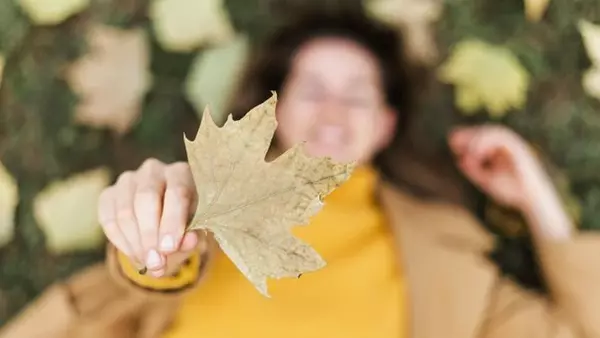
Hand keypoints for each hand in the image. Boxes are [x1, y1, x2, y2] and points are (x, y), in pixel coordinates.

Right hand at [98, 159, 199, 276]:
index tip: (168, 248)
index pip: (176, 193)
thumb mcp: (193, 230)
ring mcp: (128, 180)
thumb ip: (191, 237)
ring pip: (125, 211)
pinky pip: (108, 220)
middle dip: (149, 235)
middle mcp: (153, 170)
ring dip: (135, 243)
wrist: (162, 222)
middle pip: (146, 198)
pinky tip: (135, 256)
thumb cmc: (183, 223)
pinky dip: (121, 242)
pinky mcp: (108, 194)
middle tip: (155, 262)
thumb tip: (187, 242)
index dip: (171, 222)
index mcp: (181, 173)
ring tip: (147, 264)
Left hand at [448, 125, 572, 237]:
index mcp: (500, 150)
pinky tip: (476, 152)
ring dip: (478, 138)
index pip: (482, 137)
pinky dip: (489, 143)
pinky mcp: (521, 149)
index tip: (452, 142)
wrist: (532, 201)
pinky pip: (504, 139)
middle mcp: (508, 145)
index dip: (467, 137)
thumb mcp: (487, 181)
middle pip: (487, 131)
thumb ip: (474, 171)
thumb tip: (460, 160)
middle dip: (469, 134)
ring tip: (466, 149)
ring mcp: (515, 145)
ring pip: (495, 132)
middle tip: (452, 139)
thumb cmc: (512, 191)